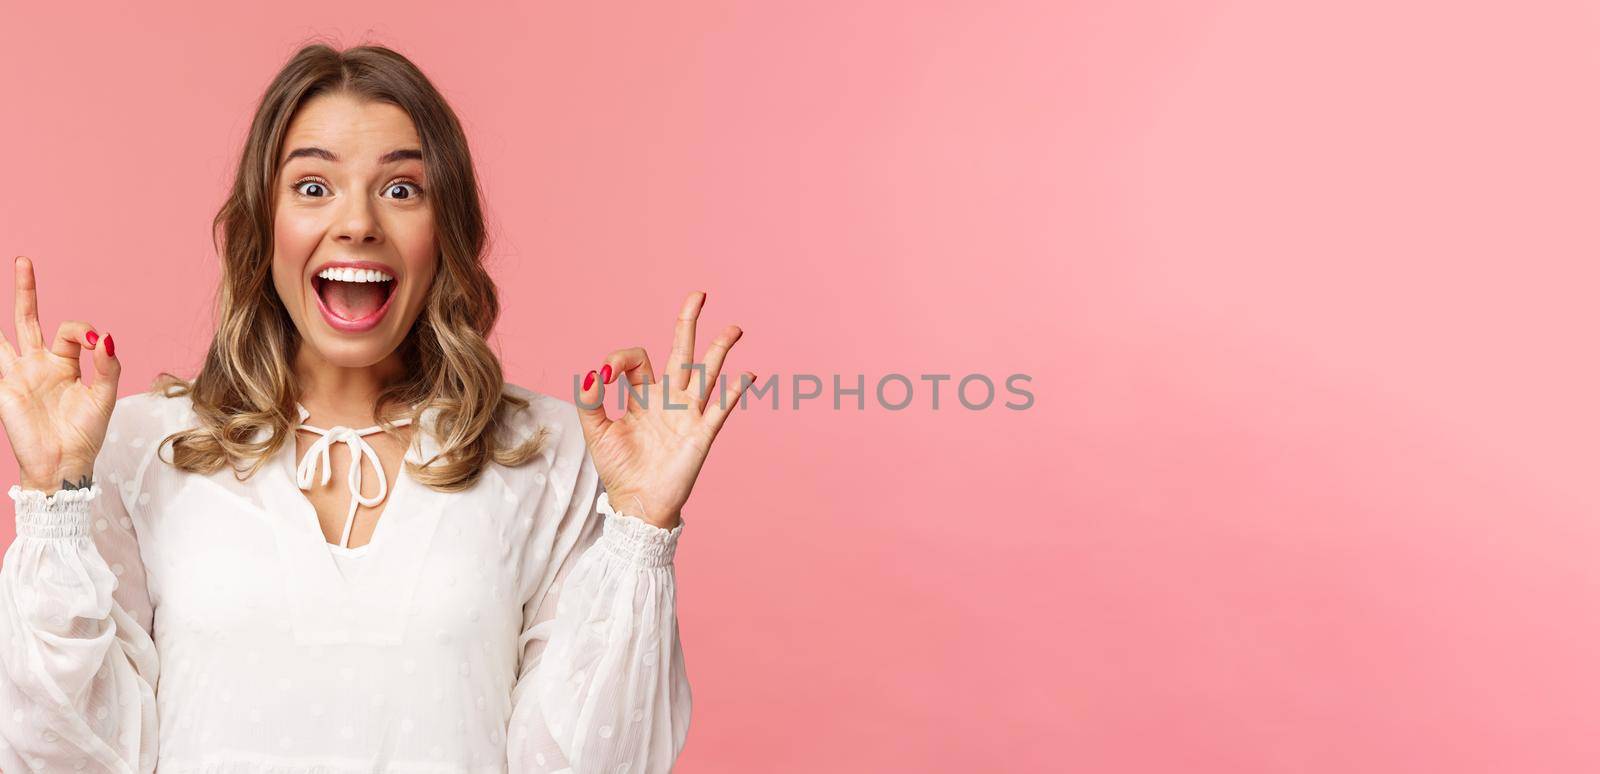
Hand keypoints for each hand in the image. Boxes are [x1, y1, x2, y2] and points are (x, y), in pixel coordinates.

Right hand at [0, 256, 120, 492]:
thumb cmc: (86, 434)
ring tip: (9, 278)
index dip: (82, 331)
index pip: (70, 332)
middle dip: (26, 290)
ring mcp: (17, 374)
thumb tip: (104, 336)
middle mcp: (39, 364)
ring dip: (1, 314)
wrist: (65, 464)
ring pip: (2, 335)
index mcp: (66, 364)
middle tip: (24, 260)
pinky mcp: (4, 388)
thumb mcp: (105, 397)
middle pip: (28, 319)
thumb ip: (107, 366)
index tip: (93, 344)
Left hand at [575, 291, 754, 529]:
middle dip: (688, 322)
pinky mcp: (701, 434)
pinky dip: (735, 391)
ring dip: (719, 349)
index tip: (606, 375)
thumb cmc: (618, 470)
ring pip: (706, 373)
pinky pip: (721, 408)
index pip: (638, 360)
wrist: (637, 505)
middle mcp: (668, 399)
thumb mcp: (595, 432)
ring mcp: (687, 414)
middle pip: (682, 352)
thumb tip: (593, 373)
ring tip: (734, 327)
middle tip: (699, 293)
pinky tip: (749, 375)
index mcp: (643, 396)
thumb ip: (591, 402)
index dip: (620, 359)